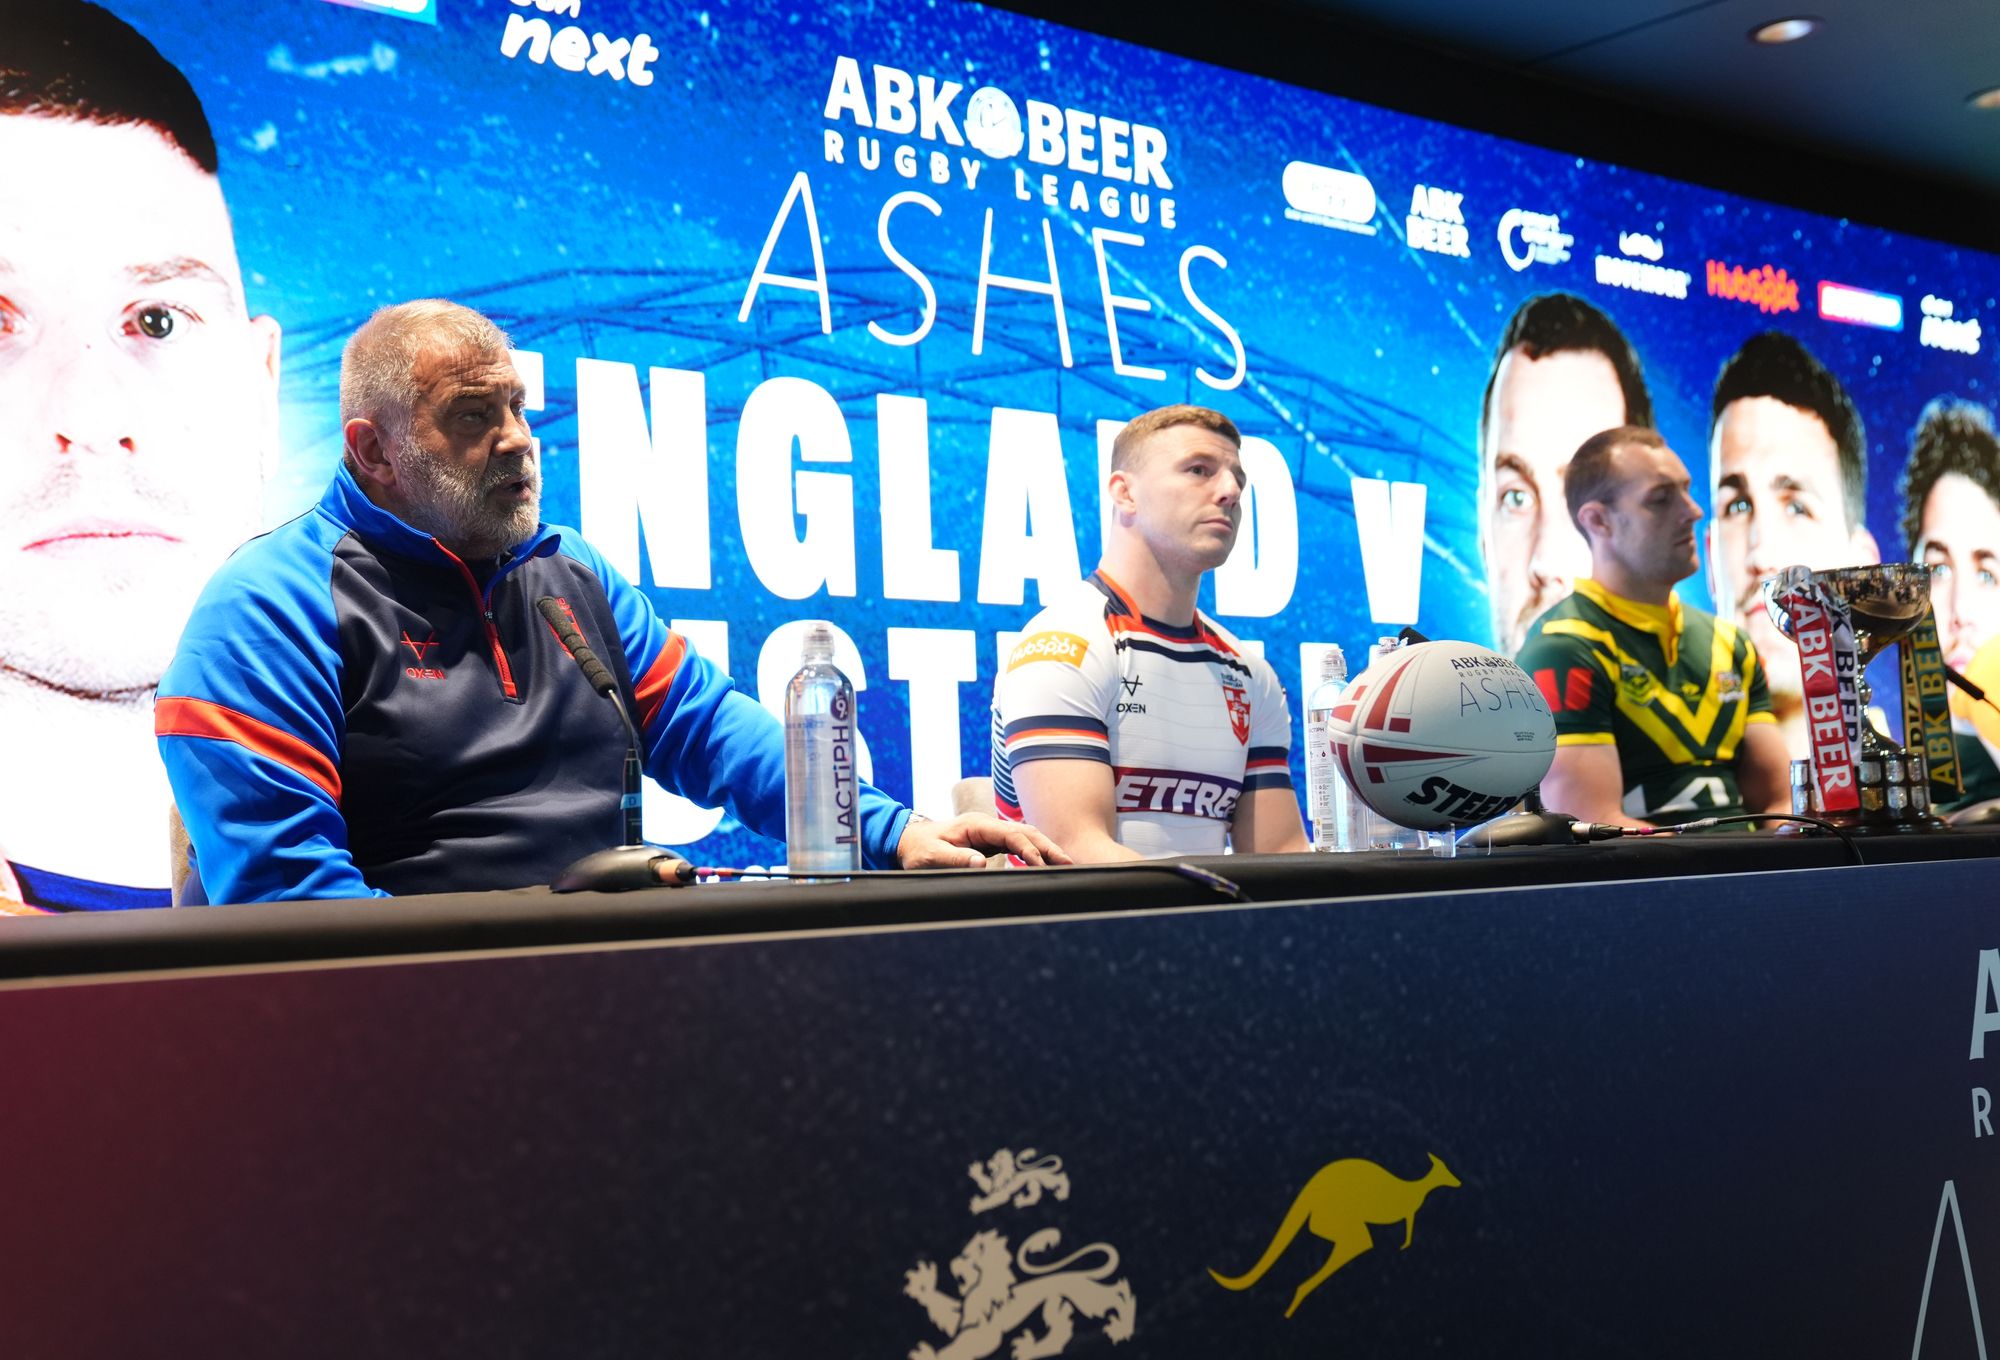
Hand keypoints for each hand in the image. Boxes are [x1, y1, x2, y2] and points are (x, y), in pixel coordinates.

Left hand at [895, 813, 1072, 867]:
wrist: (909, 840)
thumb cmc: (919, 849)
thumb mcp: (931, 856)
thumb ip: (955, 858)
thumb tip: (981, 863)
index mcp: (976, 825)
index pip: (1011, 835)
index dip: (1029, 850)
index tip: (1041, 866)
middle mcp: (987, 825)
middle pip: (1025, 832)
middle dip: (1048, 847)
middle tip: (1069, 863)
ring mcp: (990, 832)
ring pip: (1025, 836)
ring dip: (1045, 848)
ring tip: (1066, 864)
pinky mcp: (990, 841)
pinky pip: (1018, 844)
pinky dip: (1034, 852)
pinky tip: (1046, 863)